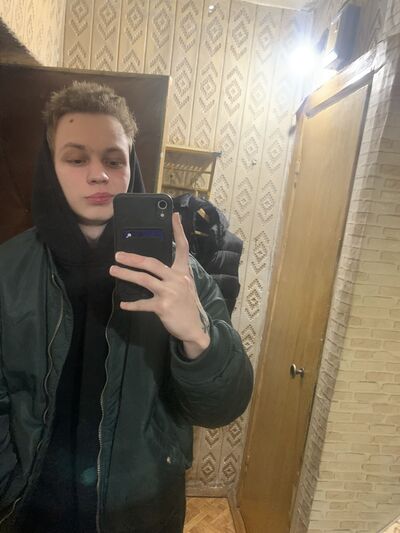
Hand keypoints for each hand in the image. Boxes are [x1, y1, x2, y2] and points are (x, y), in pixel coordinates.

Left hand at [109, 213, 209, 358]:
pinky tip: (123, 304)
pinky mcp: (163, 307)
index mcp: (183, 272)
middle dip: (133, 258)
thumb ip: (173, 274)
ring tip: (113, 270)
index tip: (174, 215)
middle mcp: (177, 279)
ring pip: (144, 280)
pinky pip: (143, 303)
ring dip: (126, 274)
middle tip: (118, 255)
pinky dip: (132, 304)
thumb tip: (153, 266)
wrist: (193, 328)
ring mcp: (170, 293)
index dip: (178, 231)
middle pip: (152, 263)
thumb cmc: (186, 305)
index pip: (182, 247)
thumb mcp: (185, 285)